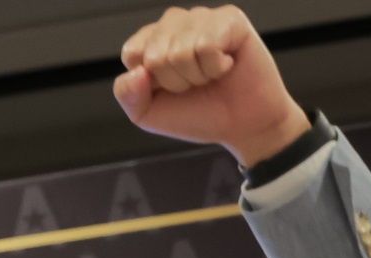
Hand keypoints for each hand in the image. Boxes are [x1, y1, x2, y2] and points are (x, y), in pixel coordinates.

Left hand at [114, 7, 309, 166]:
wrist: (242, 125)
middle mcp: (175, 24)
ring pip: (180, 50)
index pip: (133, 53)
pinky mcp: (229, 19)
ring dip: (197, 76)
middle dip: (175, 82)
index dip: (151, 82)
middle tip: (196, 84)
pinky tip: (227, 65)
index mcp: (152, 41)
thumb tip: (136, 72)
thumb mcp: (149, 114)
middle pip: (155, 54)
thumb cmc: (199, 113)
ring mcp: (202, 18)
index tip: (169, 89)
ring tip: (211, 75)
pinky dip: (215, 67)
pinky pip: (206, 45)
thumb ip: (128, 96)